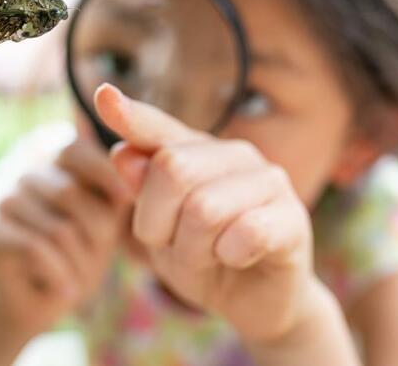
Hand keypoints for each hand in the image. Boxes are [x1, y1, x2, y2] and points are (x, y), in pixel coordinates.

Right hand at [0, 137, 131, 338]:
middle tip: (100, 263)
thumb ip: (114, 194)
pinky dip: (60, 275)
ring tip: (80, 282)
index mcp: (54, 164)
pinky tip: (67, 292)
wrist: (38, 303)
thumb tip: (126, 178)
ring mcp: (5, 202)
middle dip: (96, 235)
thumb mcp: (106, 223)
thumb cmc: (80, 256)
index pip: (74, 150)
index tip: (124, 200)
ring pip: (58, 228)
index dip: (101, 172)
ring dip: (79, 264)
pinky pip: (36, 249)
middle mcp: (26, 176)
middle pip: (70, 193)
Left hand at [94, 83, 317, 343]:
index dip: (131, 115)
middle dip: (158, 222)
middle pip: (173, 168)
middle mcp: (235, 155)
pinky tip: (237, 259)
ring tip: (209, 256)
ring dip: (193, 250)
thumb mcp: (160, 232)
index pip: (158, 129)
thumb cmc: (203, 258)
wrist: (254, 302)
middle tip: (174, 245)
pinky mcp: (293, 217)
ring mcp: (268, 181)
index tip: (104, 95)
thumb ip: (143, 193)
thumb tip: (121, 154)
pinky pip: (246, 233)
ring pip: (205, 208)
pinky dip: (229, 256)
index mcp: (197, 151)